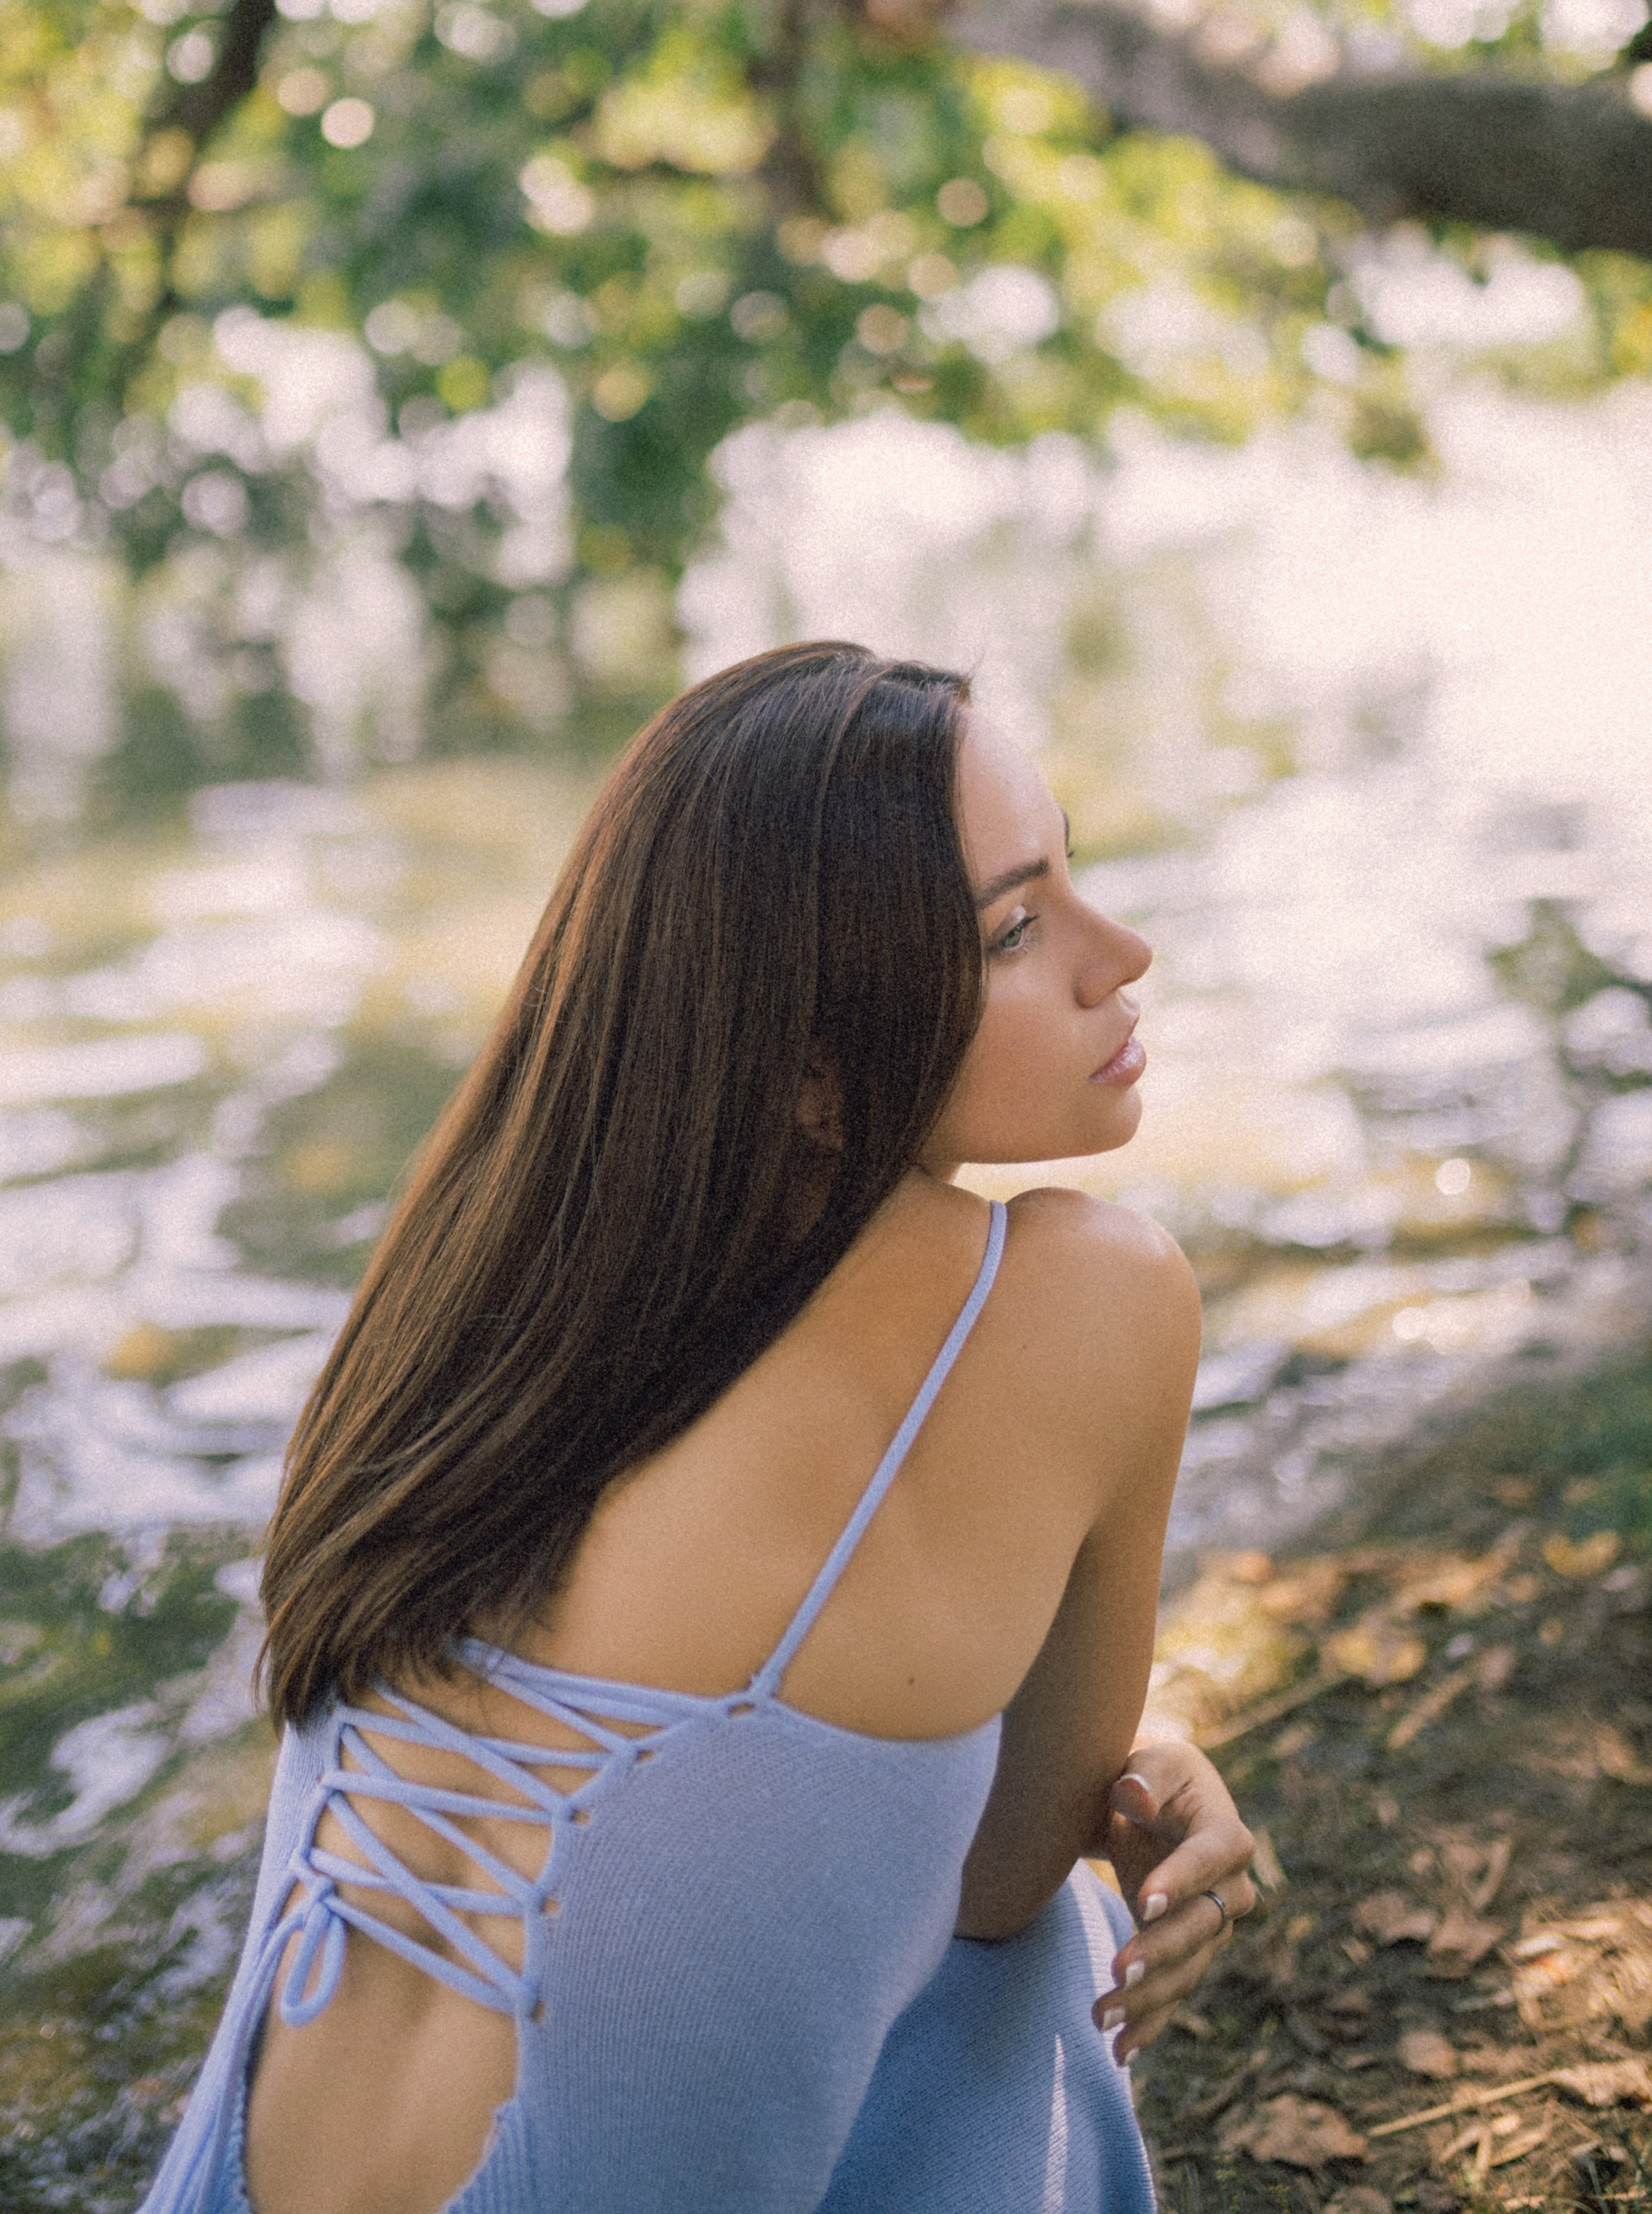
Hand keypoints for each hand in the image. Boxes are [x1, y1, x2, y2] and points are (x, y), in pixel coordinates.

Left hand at [1090, 1738, 1254, 2060]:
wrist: (1150, 1802)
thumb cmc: (1149, 1774)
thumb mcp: (1149, 1761)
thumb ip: (1143, 1775)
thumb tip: (1134, 1794)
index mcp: (1226, 1831)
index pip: (1212, 1857)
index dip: (1182, 1879)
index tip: (1144, 1901)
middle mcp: (1231, 1886)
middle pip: (1203, 1925)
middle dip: (1161, 1951)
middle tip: (1116, 1969)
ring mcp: (1212, 1925)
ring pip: (1188, 1968)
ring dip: (1148, 1998)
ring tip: (1101, 2017)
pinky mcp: (1186, 1953)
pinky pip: (1174, 1993)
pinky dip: (1149, 2024)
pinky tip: (1120, 2052)